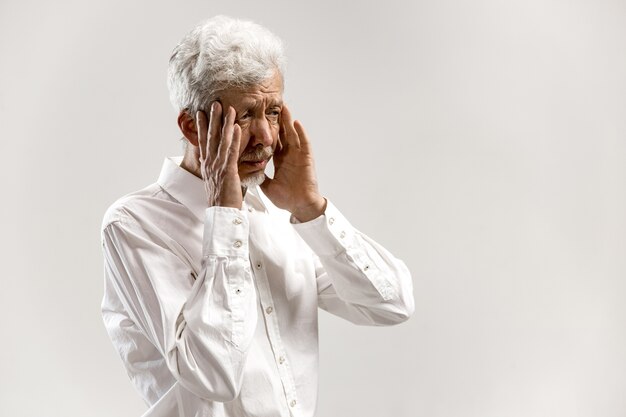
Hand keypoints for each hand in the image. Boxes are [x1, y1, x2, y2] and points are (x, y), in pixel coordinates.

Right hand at [196, 102, 242, 207]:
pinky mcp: (228, 171)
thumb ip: (214, 169)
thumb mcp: (214, 181)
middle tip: (214, 103)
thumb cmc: (221, 199)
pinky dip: (233, 138)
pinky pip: (231, 151)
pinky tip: (236, 127)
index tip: (200, 113)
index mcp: (207, 165)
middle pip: (211, 136)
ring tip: (229, 108)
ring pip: (221, 140)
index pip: (204, 141)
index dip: (202, 126)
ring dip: (225, 123)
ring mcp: (218, 166)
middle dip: (212, 119)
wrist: (221, 213)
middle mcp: (210, 163)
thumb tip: (213, 163)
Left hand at [261, 105, 325, 221]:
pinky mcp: (307, 159)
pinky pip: (304, 143)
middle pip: (281, 134)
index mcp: (280, 161)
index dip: (264, 131)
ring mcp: (299, 156)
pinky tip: (296, 122)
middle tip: (269, 106)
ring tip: (284, 107)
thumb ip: (259, 177)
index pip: (271, 142)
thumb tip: (245, 172)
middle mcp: (289, 155)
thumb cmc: (287, 199)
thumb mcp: (267, 186)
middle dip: (276, 120)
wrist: (300, 206)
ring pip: (293, 134)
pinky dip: (301, 132)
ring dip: (289, 121)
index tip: (256, 120)